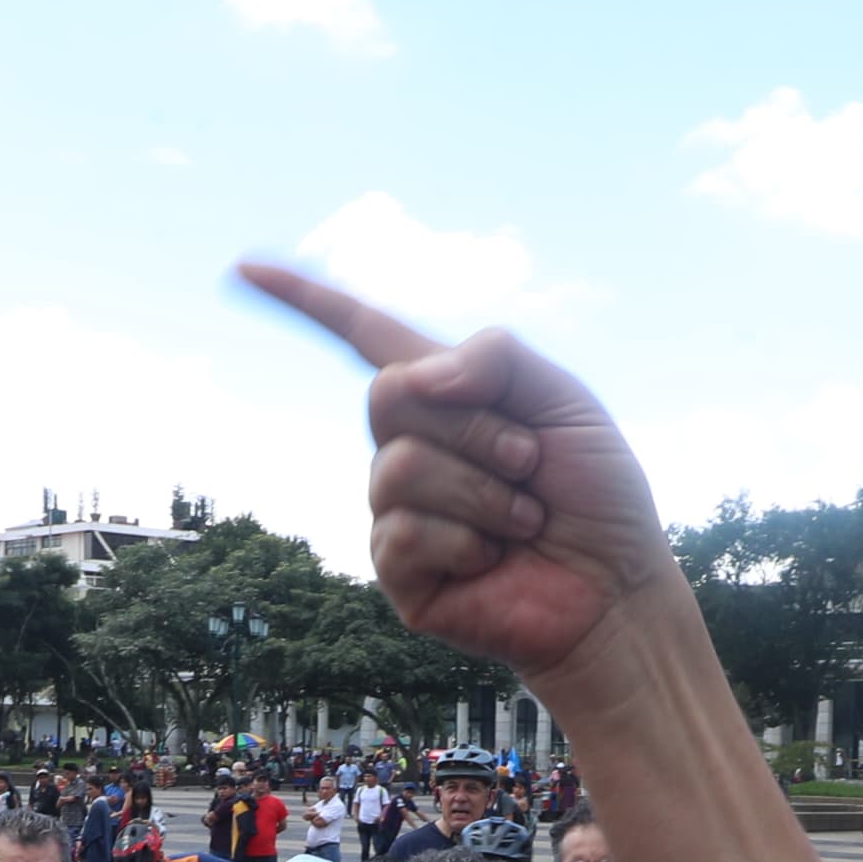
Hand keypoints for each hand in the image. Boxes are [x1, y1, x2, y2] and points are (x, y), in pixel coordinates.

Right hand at [237, 263, 678, 687]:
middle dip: (475, 426)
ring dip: (482, 492)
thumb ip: (497, 358)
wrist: (617, 591)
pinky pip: (404, 532)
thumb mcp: (565, 400)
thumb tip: (417, 377)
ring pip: (399, 467)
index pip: (361, 334)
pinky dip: (466, 542)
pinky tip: (493, 559)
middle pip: (386, 396)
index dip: (303, 301)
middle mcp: (410, 447)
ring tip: (524, 519)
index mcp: (446, 395)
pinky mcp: (399, 572)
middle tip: (530, 462)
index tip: (245, 270)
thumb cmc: (597, 496)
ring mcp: (397, 510)